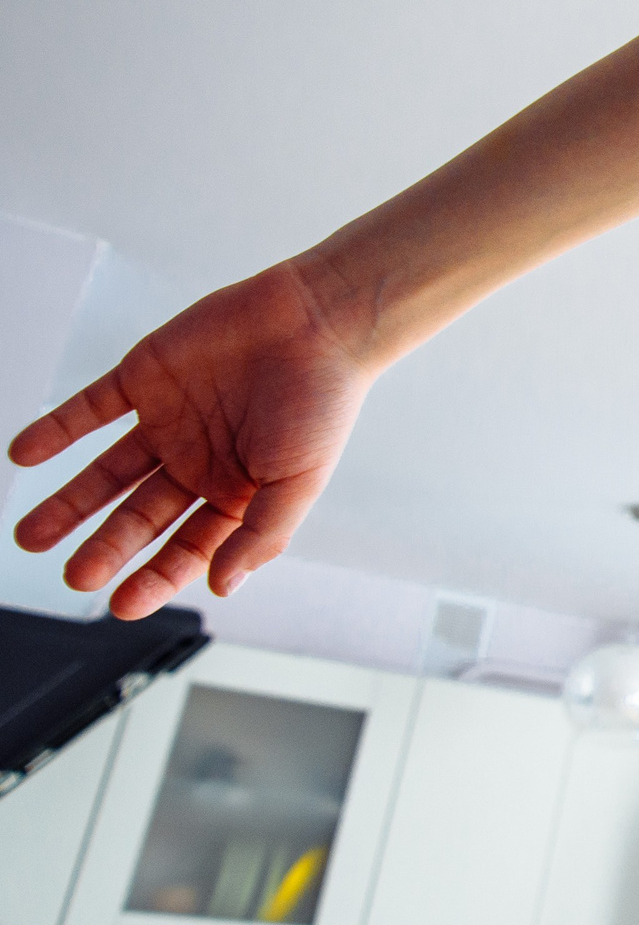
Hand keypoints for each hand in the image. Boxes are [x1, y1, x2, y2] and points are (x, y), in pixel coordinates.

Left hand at [9, 260, 379, 618]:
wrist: (317, 320)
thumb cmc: (323, 401)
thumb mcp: (299, 481)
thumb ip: (261, 535)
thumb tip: (222, 585)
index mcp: (234, 491)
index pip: (185, 547)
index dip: (154, 577)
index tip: (121, 603)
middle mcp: (196, 462)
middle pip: (138, 516)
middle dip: (105, 548)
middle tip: (76, 574)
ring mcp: (168, 421)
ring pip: (106, 471)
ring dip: (68, 502)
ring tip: (31, 535)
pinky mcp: (145, 378)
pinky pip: (90, 409)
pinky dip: (55, 430)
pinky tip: (25, 453)